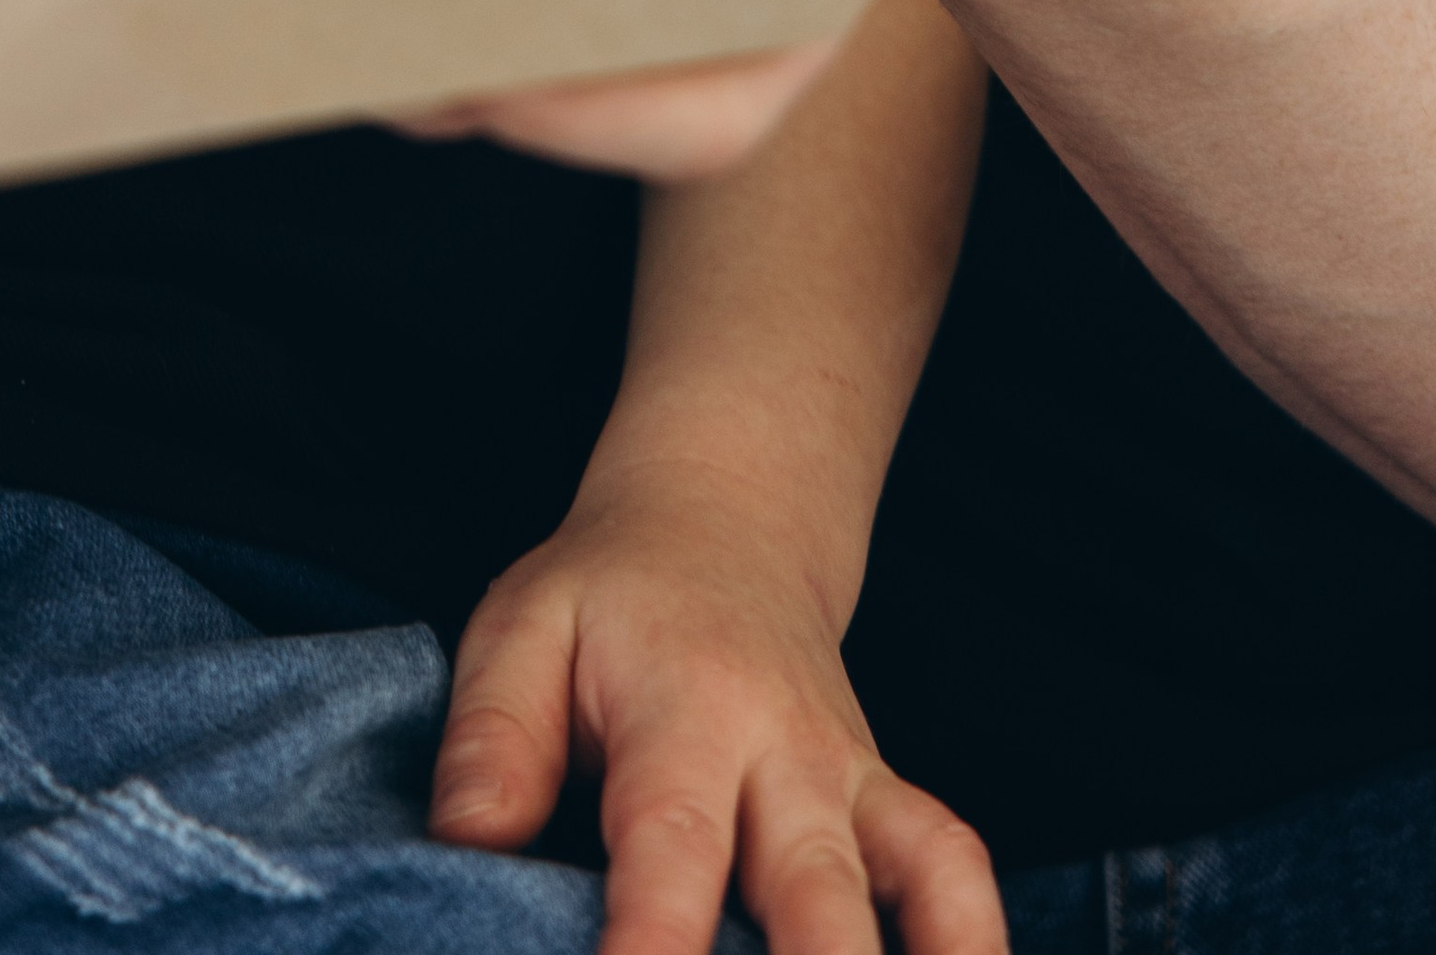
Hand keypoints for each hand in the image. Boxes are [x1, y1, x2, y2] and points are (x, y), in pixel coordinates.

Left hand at [430, 464, 1003, 953]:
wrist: (727, 521)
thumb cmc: (610, 596)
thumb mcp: (525, 627)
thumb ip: (493, 740)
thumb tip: (462, 848)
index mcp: (685, 709)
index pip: (673, 843)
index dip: (658, 942)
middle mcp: (787, 753)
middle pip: (816, 892)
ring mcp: (853, 784)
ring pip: (921, 882)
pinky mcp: (892, 809)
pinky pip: (957, 871)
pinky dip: (973, 940)